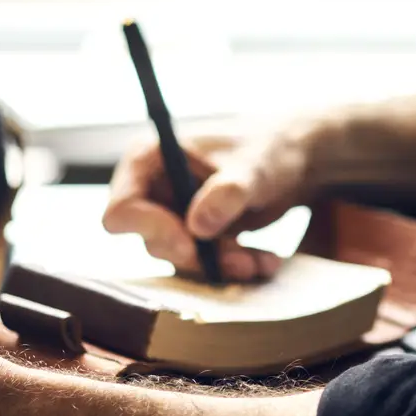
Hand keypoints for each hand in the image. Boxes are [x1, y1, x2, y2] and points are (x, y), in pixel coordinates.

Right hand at [103, 126, 314, 280]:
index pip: (123, 209)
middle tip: (242, 261)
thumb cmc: (269, 148)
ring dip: (222, 266)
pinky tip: (266, 261)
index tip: (192, 243)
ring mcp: (170, 216)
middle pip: (154, 242)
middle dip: (200, 256)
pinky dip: (235, 267)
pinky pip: (204, 265)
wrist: (292, 159)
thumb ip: (229, 191)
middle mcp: (152, 191)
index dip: (151, 231)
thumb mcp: (256, 166)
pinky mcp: (192, 237)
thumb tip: (197, 226)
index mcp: (149, 160)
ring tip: (262, 262)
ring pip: (182, 261)